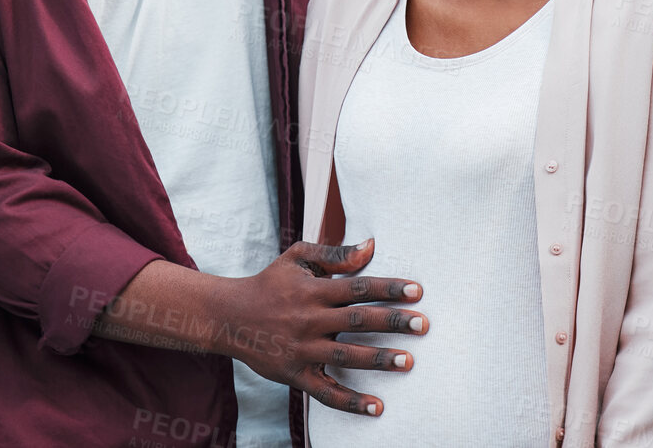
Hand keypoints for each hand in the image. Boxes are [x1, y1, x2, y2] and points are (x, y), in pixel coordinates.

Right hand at [217, 239, 425, 415]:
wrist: (229, 316)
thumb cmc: (269, 283)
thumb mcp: (297, 258)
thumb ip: (335, 254)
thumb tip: (371, 246)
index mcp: (313, 290)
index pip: (357, 287)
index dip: (388, 288)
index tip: (417, 291)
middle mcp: (309, 319)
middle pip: (357, 320)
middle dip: (392, 322)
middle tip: (423, 324)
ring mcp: (302, 349)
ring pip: (346, 356)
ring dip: (378, 359)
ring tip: (408, 361)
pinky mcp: (295, 375)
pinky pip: (326, 392)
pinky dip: (351, 402)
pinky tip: (377, 407)